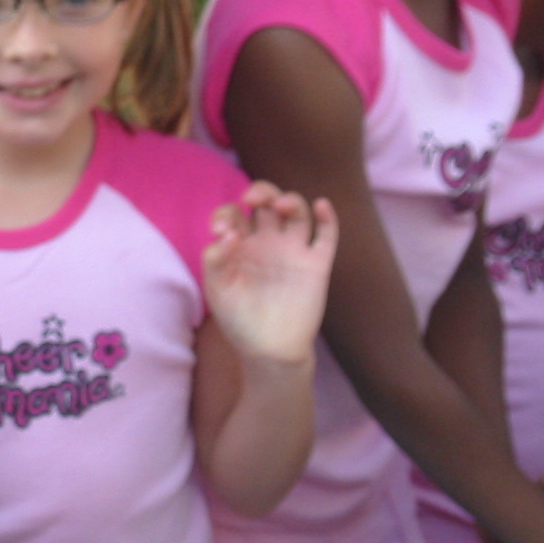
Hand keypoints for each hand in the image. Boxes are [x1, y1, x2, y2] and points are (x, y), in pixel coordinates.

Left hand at [202, 181, 336, 365]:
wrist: (270, 351)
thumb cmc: (239, 321)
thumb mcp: (218, 290)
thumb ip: (215, 259)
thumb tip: (229, 233)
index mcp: (241, 246)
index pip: (234, 215)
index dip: (225, 214)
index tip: (221, 231)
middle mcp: (267, 243)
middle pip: (267, 202)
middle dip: (260, 191)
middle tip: (251, 199)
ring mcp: (293, 251)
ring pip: (297, 211)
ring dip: (290, 200)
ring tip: (280, 205)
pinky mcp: (317, 265)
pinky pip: (327, 235)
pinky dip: (328, 218)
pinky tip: (321, 206)